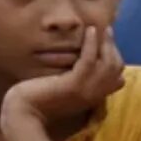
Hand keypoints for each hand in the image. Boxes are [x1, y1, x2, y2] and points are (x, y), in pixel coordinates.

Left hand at [0, 26, 124, 133]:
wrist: (24, 112)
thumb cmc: (37, 100)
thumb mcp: (62, 88)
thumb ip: (75, 79)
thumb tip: (80, 61)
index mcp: (92, 98)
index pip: (117, 79)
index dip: (116, 60)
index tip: (108, 44)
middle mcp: (94, 95)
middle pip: (116, 69)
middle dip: (114, 48)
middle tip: (108, 32)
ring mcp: (86, 90)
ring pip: (108, 64)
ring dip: (107, 43)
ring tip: (102, 29)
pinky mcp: (74, 84)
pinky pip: (89, 60)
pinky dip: (91, 44)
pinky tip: (89, 31)